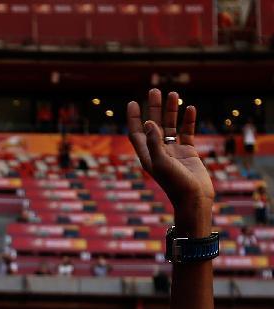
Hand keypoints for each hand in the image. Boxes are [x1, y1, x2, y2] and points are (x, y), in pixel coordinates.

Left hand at [127, 90, 213, 232]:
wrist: (194, 199)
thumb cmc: (175, 184)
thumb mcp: (161, 163)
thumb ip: (153, 142)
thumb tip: (148, 122)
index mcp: (148, 156)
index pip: (137, 134)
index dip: (134, 119)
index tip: (133, 102)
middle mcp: (159, 153)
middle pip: (153, 126)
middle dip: (153, 109)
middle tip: (154, 91)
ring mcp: (174, 152)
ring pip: (171, 127)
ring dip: (171, 111)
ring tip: (173, 94)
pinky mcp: (188, 153)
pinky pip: (187, 133)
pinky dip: (188, 121)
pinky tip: (190, 108)